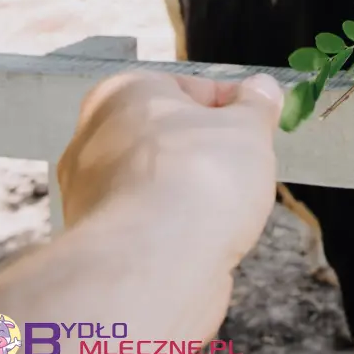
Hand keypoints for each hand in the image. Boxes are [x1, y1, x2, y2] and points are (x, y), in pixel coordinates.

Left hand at [57, 69, 283, 266]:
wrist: (156, 267)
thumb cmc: (200, 176)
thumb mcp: (248, 127)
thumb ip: (257, 105)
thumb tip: (263, 88)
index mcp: (123, 93)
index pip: (188, 87)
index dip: (231, 104)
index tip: (258, 122)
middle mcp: (94, 139)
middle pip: (168, 137)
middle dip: (209, 151)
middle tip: (246, 165)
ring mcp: (90, 195)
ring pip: (158, 184)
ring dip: (192, 194)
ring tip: (228, 209)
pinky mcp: (99, 244)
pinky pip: (149, 226)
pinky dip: (176, 231)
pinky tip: (202, 240)